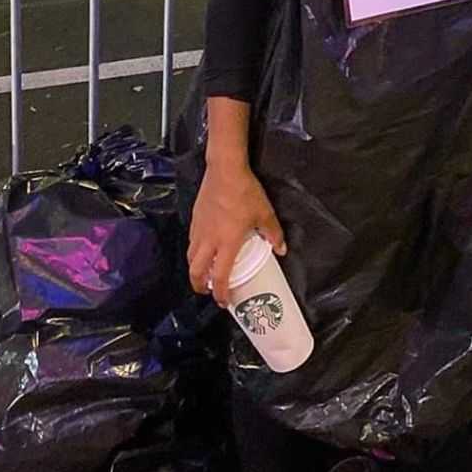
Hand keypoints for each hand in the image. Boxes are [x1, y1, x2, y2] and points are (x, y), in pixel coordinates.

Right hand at [187, 162, 285, 306]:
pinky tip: (204, 248)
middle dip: (200, 286)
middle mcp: (209, 240)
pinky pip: (191, 242)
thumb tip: (280, 249)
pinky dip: (195, 252)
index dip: (221, 292)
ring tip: (204, 273)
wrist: (225, 170)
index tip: (224, 301)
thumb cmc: (245, 192)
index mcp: (227, 243)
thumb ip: (273, 234)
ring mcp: (199, 230)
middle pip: (196, 271)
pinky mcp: (194, 219)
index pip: (220, 276)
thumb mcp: (265, 213)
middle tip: (208, 291)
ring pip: (191, 257)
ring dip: (196, 269)